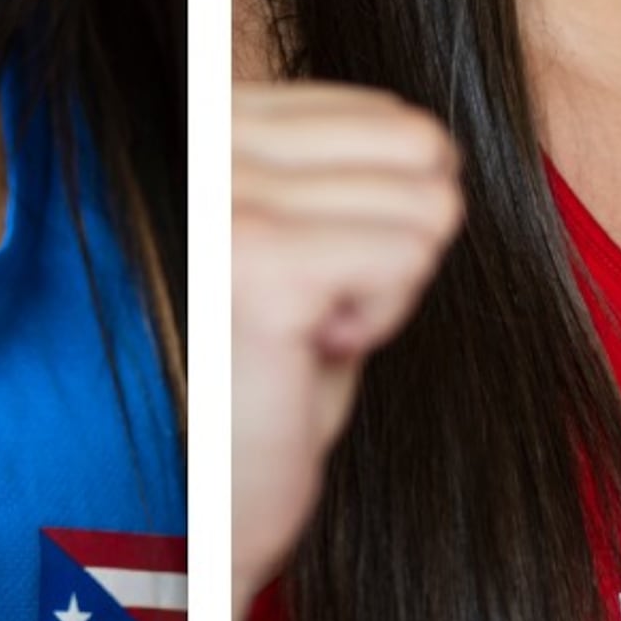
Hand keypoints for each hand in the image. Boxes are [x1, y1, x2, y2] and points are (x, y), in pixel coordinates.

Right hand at [232, 81, 461, 620]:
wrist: (188, 508)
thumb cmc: (246, 380)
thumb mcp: (289, 237)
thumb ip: (332, 173)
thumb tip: (431, 138)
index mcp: (204, 117)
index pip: (381, 112)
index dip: (378, 209)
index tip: (304, 275)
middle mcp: (203, 136)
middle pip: (420, 146)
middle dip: (394, 239)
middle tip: (315, 305)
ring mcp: (226, 194)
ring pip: (428, 204)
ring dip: (388, 284)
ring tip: (304, 330)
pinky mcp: (262, 263)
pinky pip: (410, 258)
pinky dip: (383, 318)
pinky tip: (308, 349)